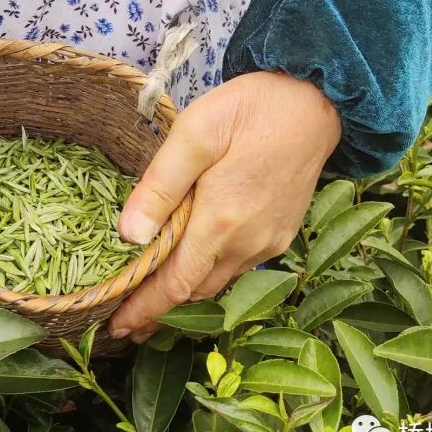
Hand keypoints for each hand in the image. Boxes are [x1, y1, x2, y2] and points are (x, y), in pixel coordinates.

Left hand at [109, 71, 341, 341]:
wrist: (315, 102)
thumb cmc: (251, 110)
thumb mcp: (195, 133)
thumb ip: (161, 186)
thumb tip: (128, 236)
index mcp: (220, 221)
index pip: (176, 285)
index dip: (145, 311)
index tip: (115, 329)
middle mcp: (247, 243)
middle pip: (196, 292)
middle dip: (159, 312)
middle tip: (124, 323)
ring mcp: (268, 241)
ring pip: (218, 283)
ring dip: (185, 296)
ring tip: (152, 302)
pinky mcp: (280, 233)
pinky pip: (238, 267)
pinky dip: (210, 276)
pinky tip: (193, 266)